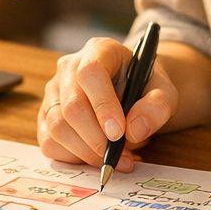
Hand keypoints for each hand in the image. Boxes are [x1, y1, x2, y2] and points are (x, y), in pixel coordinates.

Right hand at [36, 36, 177, 169]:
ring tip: (115, 159)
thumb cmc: (146, 88)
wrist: (133, 91)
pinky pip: (49, 142)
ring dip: (86, 152)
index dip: (102, 105)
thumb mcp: (164, 91)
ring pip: (57, 127)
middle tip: (121, 157)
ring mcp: (54, 91)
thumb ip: (157, 107)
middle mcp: (69, 67)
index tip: (119, 133)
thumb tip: (134, 130)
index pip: (91, 73)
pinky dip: (73, 158)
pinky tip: (95, 156)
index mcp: (100, 50)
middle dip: (96, 139)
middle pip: (71, 106)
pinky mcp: (46, 115)